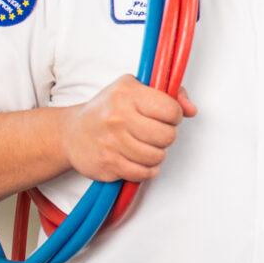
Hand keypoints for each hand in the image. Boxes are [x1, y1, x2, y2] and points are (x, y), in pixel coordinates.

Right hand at [60, 77, 195, 182]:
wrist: (72, 133)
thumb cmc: (107, 109)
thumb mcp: (134, 89)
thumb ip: (169, 95)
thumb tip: (191, 109)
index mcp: (127, 94)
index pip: (171, 110)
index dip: (174, 115)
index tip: (164, 116)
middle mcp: (118, 117)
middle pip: (167, 136)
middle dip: (166, 136)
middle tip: (154, 133)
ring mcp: (112, 142)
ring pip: (157, 157)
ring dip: (156, 154)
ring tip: (145, 146)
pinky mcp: (108, 164)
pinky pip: (143, 173)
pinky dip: (146, 170)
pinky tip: (138, 160)